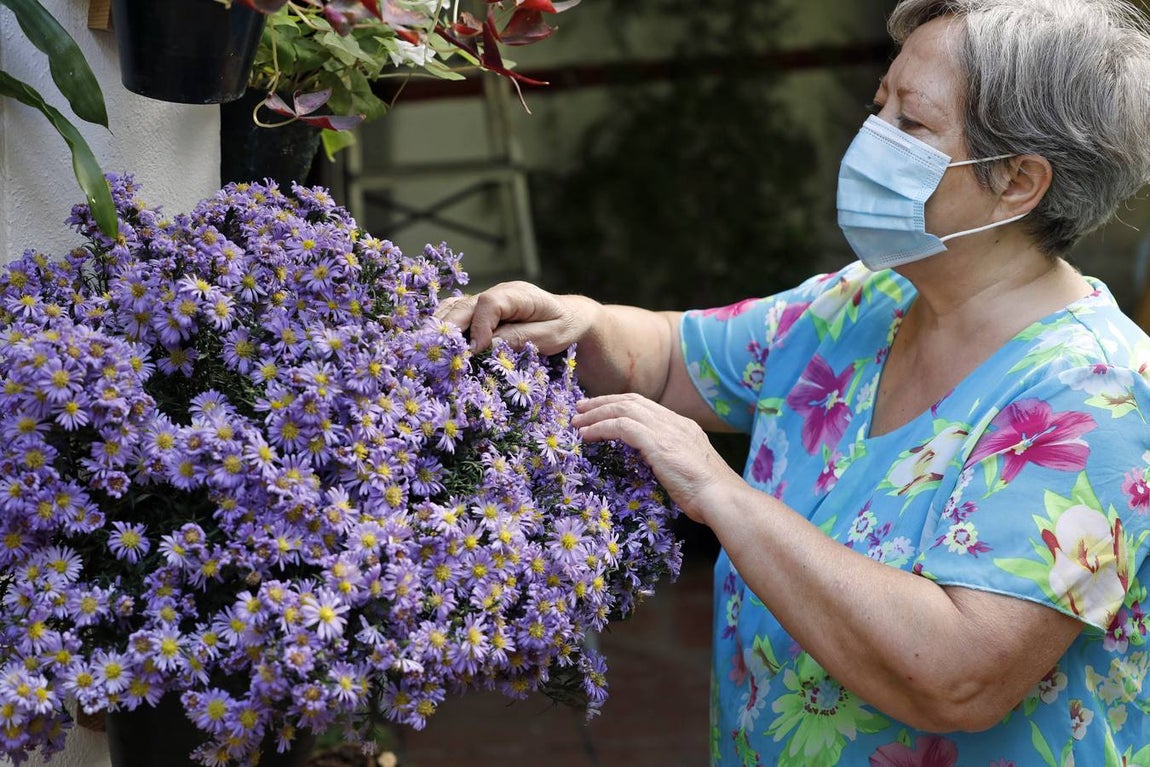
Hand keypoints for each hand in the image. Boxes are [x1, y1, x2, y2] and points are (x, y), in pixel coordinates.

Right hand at [436, 281, 597, 353]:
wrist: (568, 317)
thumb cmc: (563, 327)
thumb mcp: (550, 336)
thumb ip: (520, 337)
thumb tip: (488, 346)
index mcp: (518, 294)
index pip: (490, 303)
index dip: (479, 326)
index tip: (475, 351)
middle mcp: (498, 293)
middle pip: (464, 304)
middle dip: (448, 328)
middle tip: (436, 352)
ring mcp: (486, 300)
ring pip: (454, 307)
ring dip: (439, 327)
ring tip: (426, 348)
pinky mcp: (479, 311)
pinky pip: (455, 314)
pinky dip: (443, 327)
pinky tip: (434, 343)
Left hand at [571, 393, 742, 524]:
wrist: (722, 498)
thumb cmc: (709, 496)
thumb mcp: (690, 470)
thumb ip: (673, 460)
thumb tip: (658, 465)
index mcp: (683, 426)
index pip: (645, 406)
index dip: (620, 404)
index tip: (600, 410)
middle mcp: (674, 422)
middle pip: (631, 401)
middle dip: (602, 402)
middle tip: (580, 407)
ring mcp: (666, 430)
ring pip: (622, 409)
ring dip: (596, 414)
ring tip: (577, 422)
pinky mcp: (657, 442)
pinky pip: (621, 426)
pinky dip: (600, 428)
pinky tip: (587, 435)